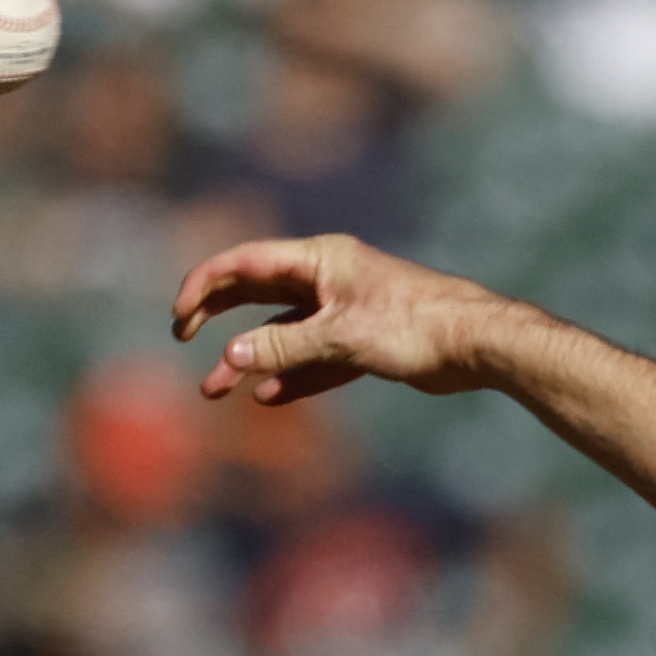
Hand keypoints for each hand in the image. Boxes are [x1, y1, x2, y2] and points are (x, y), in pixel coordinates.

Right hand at [171, 235, 524, 404]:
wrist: (477, 344)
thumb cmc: (415, 326)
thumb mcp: (342, 336)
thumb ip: (286, 346)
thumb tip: (233, 355)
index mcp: (319, 259)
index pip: (244, 264)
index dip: (205, 286)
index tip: (179, 318)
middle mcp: (327, 279)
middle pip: (256, 294)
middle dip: (217, 317)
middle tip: (181, 337)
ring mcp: (344, 311)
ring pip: (283, 334)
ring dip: (250, 360)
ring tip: (215, 390)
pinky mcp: (364, 342)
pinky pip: (314, 359)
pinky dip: (290, 377)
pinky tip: (267, 396)